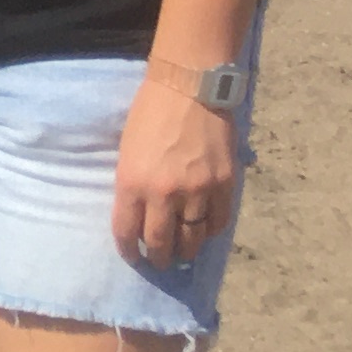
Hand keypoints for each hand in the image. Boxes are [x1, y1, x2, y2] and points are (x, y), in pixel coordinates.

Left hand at [112, 75, 243, 271]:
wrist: (189, 89)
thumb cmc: (149, 114)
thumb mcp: (126, 152)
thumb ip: (132, 185)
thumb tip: (139, 214)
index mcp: (131, 183)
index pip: (127, 232)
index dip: (130, 251)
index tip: (133, 256)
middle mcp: (164, 194)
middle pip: (161, 242)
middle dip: (159, 258)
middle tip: (160, 262)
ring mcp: (197, 191)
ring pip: (193, 237)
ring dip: (187, 250)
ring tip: (184, 253)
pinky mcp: (224, 184)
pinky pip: (219, 221)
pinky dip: (212, 230)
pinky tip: (206, 231)